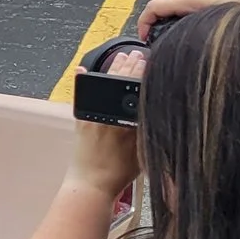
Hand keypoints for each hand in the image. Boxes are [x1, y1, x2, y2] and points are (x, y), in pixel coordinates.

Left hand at [69, 43, 142, 194]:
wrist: (91, 184)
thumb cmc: (119, 173)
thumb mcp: (144, 151)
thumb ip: (150, 130)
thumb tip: (157, 111)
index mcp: (128, 123)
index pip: (139, 90)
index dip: (144, 74)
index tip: (150, 62)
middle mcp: (110, 115)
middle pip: (122, 83)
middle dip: (131, 66)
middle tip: (138, 54)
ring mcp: (94, 115)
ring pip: (105, 85)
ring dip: (114, 69)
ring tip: (122, 57)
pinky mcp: (81, 119)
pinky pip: (84, 95)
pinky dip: (85, 81)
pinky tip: (83, 69)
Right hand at [137, 0, 239, 39]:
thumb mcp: (211, 22)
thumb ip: (189, 28)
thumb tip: (178, 40)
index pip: (152, 9)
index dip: (143, 25)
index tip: (144, 38)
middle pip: (162, 8)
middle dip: (159, 25)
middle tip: (163, 43)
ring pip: (175, 6)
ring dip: (173, 21)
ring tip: (181, 37)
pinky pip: (186, 3)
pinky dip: (183, 15)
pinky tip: (197, 27)